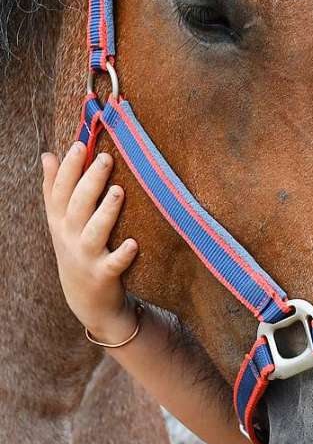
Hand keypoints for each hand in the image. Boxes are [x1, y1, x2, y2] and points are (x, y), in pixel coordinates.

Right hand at [41, 142, 138, 343]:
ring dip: (106, 212)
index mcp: (60, 221)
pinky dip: (122, 255)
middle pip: (77, 206)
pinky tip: (133, 244)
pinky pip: (113, 264)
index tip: (79, 144)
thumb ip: (55, 188)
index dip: (68, 168)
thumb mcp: (60, 221)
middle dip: (90, 181)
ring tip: (118, 191)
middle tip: (106, 157)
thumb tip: (47, 154)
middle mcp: (70, 237)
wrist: (85, 299)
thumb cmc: (76, 249)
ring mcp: (86, 257)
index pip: (59, 190)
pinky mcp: (103, 275)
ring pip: (94, 232)